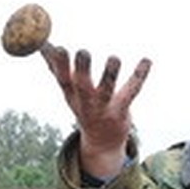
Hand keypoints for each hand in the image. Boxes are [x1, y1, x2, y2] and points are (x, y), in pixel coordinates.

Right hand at [41, 44, 150, 179]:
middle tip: (83, 52)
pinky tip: (147, 60)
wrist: (102, 143)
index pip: (63, 80)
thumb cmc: (84, 107)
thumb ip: (56, 68)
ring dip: (110, 75)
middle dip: (82, 71)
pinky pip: (131, 92)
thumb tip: (42, 45)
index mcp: (71, 96)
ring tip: (114, 58)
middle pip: (82, 87)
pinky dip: (139, 75)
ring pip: (107, 92)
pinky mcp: (122, 111)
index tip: (57, 46)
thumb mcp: (68, 91)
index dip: (59, 65)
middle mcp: (86, 103)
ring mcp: (104, 109)